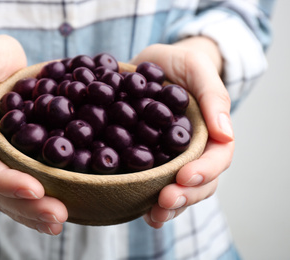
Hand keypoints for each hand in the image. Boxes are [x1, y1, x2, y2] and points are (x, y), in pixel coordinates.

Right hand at [0, 35, 67, 234]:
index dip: (5, 180)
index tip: (35, 190)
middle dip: (24, 206)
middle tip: (57, 216)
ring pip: (4, 194)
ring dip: (30, 212)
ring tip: (58, 222)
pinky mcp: (10, 159)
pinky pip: (17, 186)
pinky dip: (33, 203)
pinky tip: (55, 213)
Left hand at [131, 37, 234, 227]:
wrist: (154, 64)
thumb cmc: (181, 63)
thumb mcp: (197, 69)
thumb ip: (213, 96)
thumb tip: (227, 133)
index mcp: (211, 132)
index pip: (218, 158)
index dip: (205, 171)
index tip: (184, 176)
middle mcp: (193, 150)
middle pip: (200, 182)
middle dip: (185, 195)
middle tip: (164, 202)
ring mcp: (171, 157)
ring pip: (179, 190)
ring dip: (169, 207)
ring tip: (154, 215)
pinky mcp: (149, 159)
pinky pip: (152, 185)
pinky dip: (148, 202)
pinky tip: (139, 211)